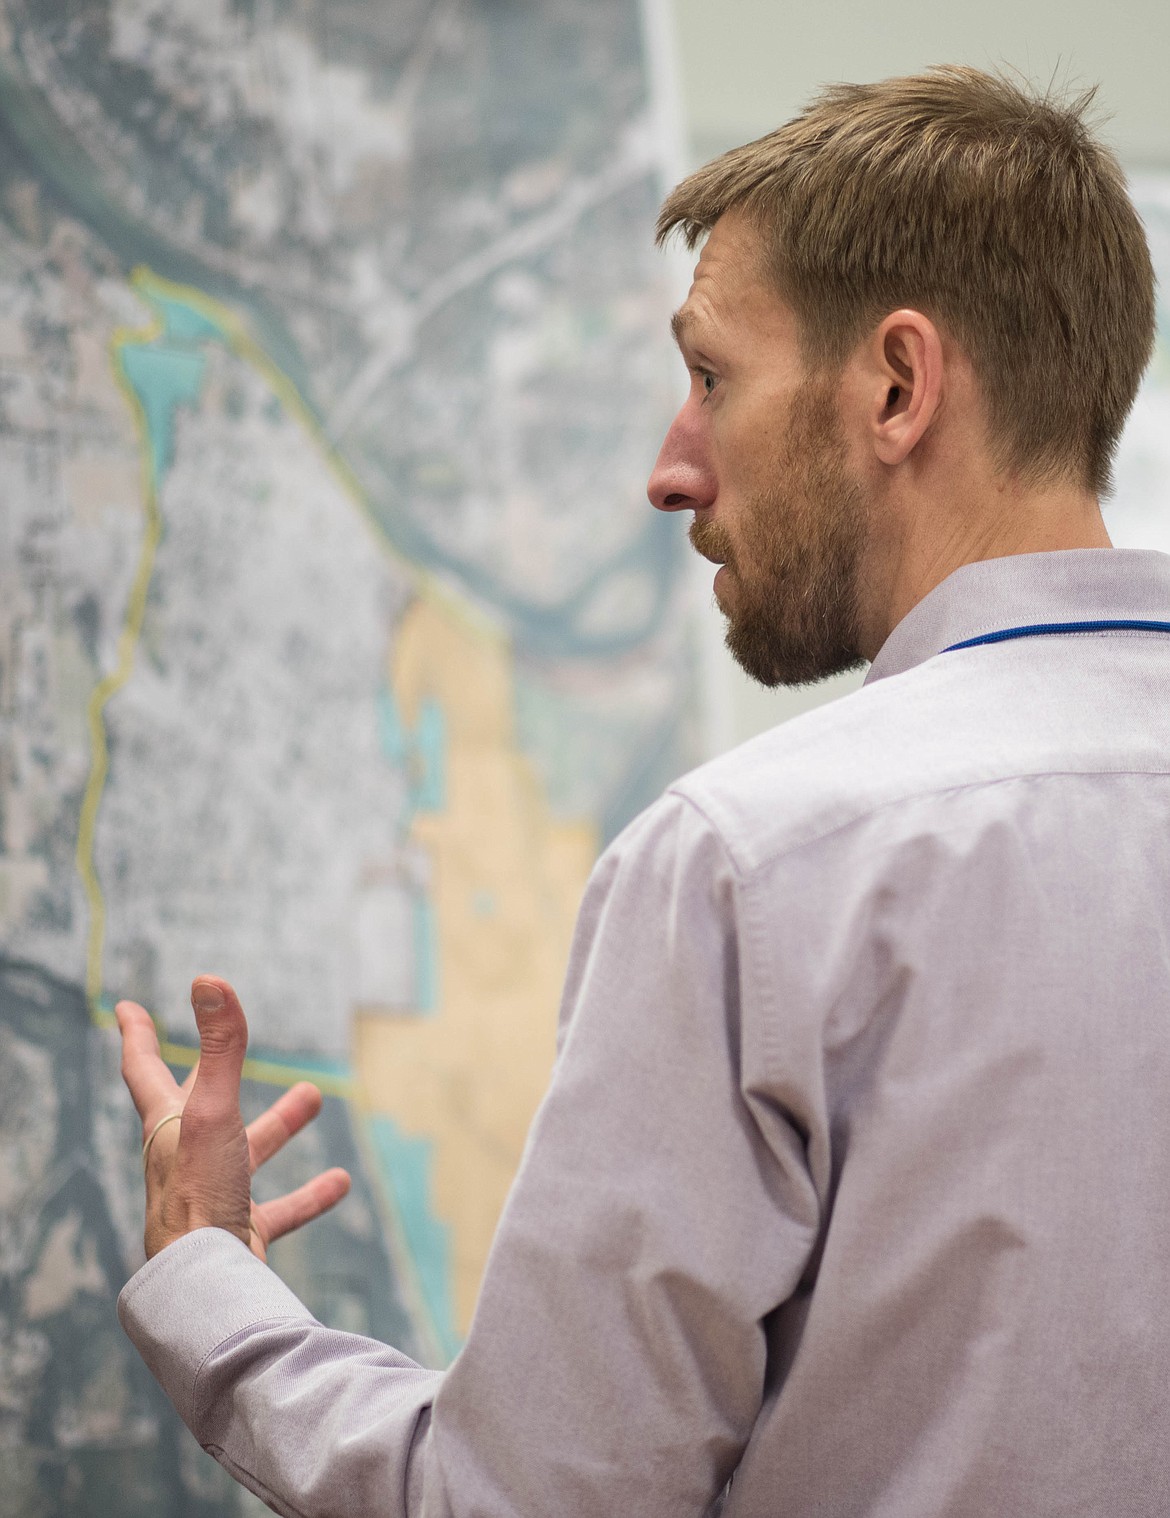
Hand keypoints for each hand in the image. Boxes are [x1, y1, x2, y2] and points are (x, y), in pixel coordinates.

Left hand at [117, 976, 350, 1261]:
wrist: (208, 1281)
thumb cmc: (199, 1194)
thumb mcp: (213, 1111)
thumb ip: (221, 1047)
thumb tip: (210, 980)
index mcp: (167, 1127)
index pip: (143, 1069)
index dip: (137, 1036)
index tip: (128, 1010)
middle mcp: (184, 1159)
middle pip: (198, 1105)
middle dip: (213, 1071)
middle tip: (219, 1045)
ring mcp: (212, 1195)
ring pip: (247, 1151)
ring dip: (278, 1124)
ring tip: (313, 1098)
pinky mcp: (240, 1230)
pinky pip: (279, 1208)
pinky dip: (309, 1194)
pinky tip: (339, 1183)